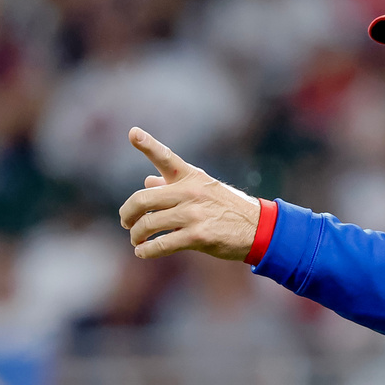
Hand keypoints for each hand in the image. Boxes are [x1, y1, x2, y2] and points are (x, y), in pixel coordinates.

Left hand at [119, 127, 259, 260]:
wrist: (258, 228)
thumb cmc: (228, 208)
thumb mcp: (204, 189)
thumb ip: (173, 185)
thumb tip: (147, 181)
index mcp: (191, 177)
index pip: (165, 157)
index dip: (147, 144)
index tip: (133, 132)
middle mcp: (190, 192)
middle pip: (142, 199)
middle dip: (128, 213)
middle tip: (126, 221)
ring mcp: (194, 214)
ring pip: (149, 224)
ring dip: (137, 235)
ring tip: (136, 240)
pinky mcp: (198, 236)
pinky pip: (162, 244)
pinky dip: (147, 250)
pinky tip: (143, 252)